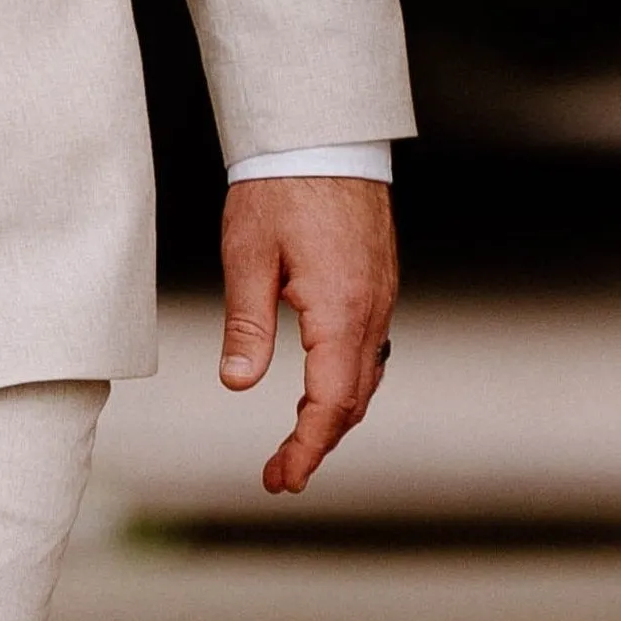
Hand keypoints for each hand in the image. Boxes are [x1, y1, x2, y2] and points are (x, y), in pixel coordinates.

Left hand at [220, 174, 398, 494]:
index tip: (282, 478)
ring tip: (296, 446)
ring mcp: (381, 300)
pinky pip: (369, 351)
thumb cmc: (278, 191)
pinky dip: (347, 384)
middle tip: (280, 476)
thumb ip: (247, 324)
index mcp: (341, 311)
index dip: (306, 447)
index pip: (330, 402)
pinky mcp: (377, 287)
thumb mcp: (247, 257)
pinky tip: (323, 392)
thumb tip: (239, 383)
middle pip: (353, 400)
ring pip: (365, 379)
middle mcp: (372, 312)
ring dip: (334, 418)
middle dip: (318, 444)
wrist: (322, 142)